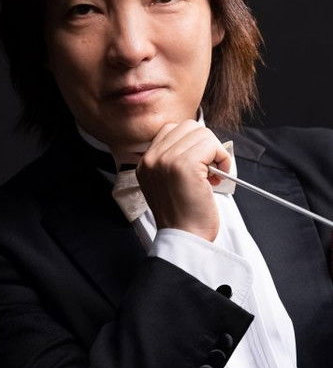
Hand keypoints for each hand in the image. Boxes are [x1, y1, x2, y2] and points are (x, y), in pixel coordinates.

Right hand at [136, 120, 230, 241]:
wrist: (185, 240)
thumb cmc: (183, 218)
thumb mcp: (167, 184)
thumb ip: (173, 160)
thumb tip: (199, 142)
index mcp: (145, 163)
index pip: (171, 129)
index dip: (192, 143)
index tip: (199, 165)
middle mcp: (151, 158)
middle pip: (188, 127)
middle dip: (205, 145)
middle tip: (208, 171)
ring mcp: (166, 160)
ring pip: (201, 133)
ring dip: (215, 152)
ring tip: (212, 176)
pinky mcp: (184, 165)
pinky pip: (211, 144)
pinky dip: (222, 158)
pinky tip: (217, 178)